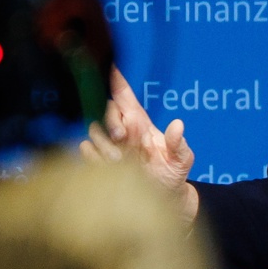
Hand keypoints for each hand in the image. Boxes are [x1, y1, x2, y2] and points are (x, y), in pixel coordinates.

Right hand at [79, 67, 199, 221]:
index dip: (117, 81)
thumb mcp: (182, 160)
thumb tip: (178, 125)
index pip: (124, 96)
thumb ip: (179, 144)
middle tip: (123, 137)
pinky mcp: (99, 162)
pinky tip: (107, 165)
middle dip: (112, 120)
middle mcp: (122, 131)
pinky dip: (93, 155)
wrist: (161, 201)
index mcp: (140, 122)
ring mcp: (109, 146)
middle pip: (106, 110)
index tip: (110, 67)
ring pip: (94, 130)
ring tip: (122, 161)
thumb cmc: (172, 175)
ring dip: (106, 143)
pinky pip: (85, 150)